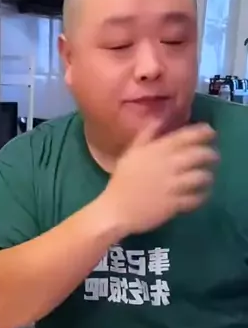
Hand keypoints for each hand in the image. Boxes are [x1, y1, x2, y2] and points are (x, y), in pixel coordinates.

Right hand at [98, 121, 217, 235]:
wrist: (115, 210)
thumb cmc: (122, 181)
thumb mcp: (132, 152)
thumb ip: (147, 134)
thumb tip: (161, 116)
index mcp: (158, 150)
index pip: (188, 135)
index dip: (204, 132)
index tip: (210, 133)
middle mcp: (169, 165)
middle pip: (201, 155)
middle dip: (211, 155)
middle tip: (212, 157)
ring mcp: (173, 185)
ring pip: (202, 177)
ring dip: (207, 177)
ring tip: (206, 178)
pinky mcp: (175, 204)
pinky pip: (196, 198)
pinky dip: (202, 196)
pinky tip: (200, 195)